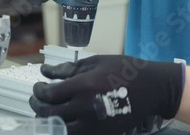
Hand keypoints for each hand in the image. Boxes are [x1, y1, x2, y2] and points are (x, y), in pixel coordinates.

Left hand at [29, 55, 184, 134]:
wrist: (152, 89)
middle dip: (38, 106)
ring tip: (49, 111)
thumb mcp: (98, 62)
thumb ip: (70, 68)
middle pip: (49, 114)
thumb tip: (46, 72)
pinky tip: (65, 120)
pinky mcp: (101, 133)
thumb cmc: (126, 70)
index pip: (48, 95)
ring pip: (58, 129)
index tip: (39, 86)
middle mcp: (84, 108)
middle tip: (38, 99)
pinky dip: (64, 129)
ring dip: (49, 120)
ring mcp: (92, 125)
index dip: (38, 91)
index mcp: (84, 87)